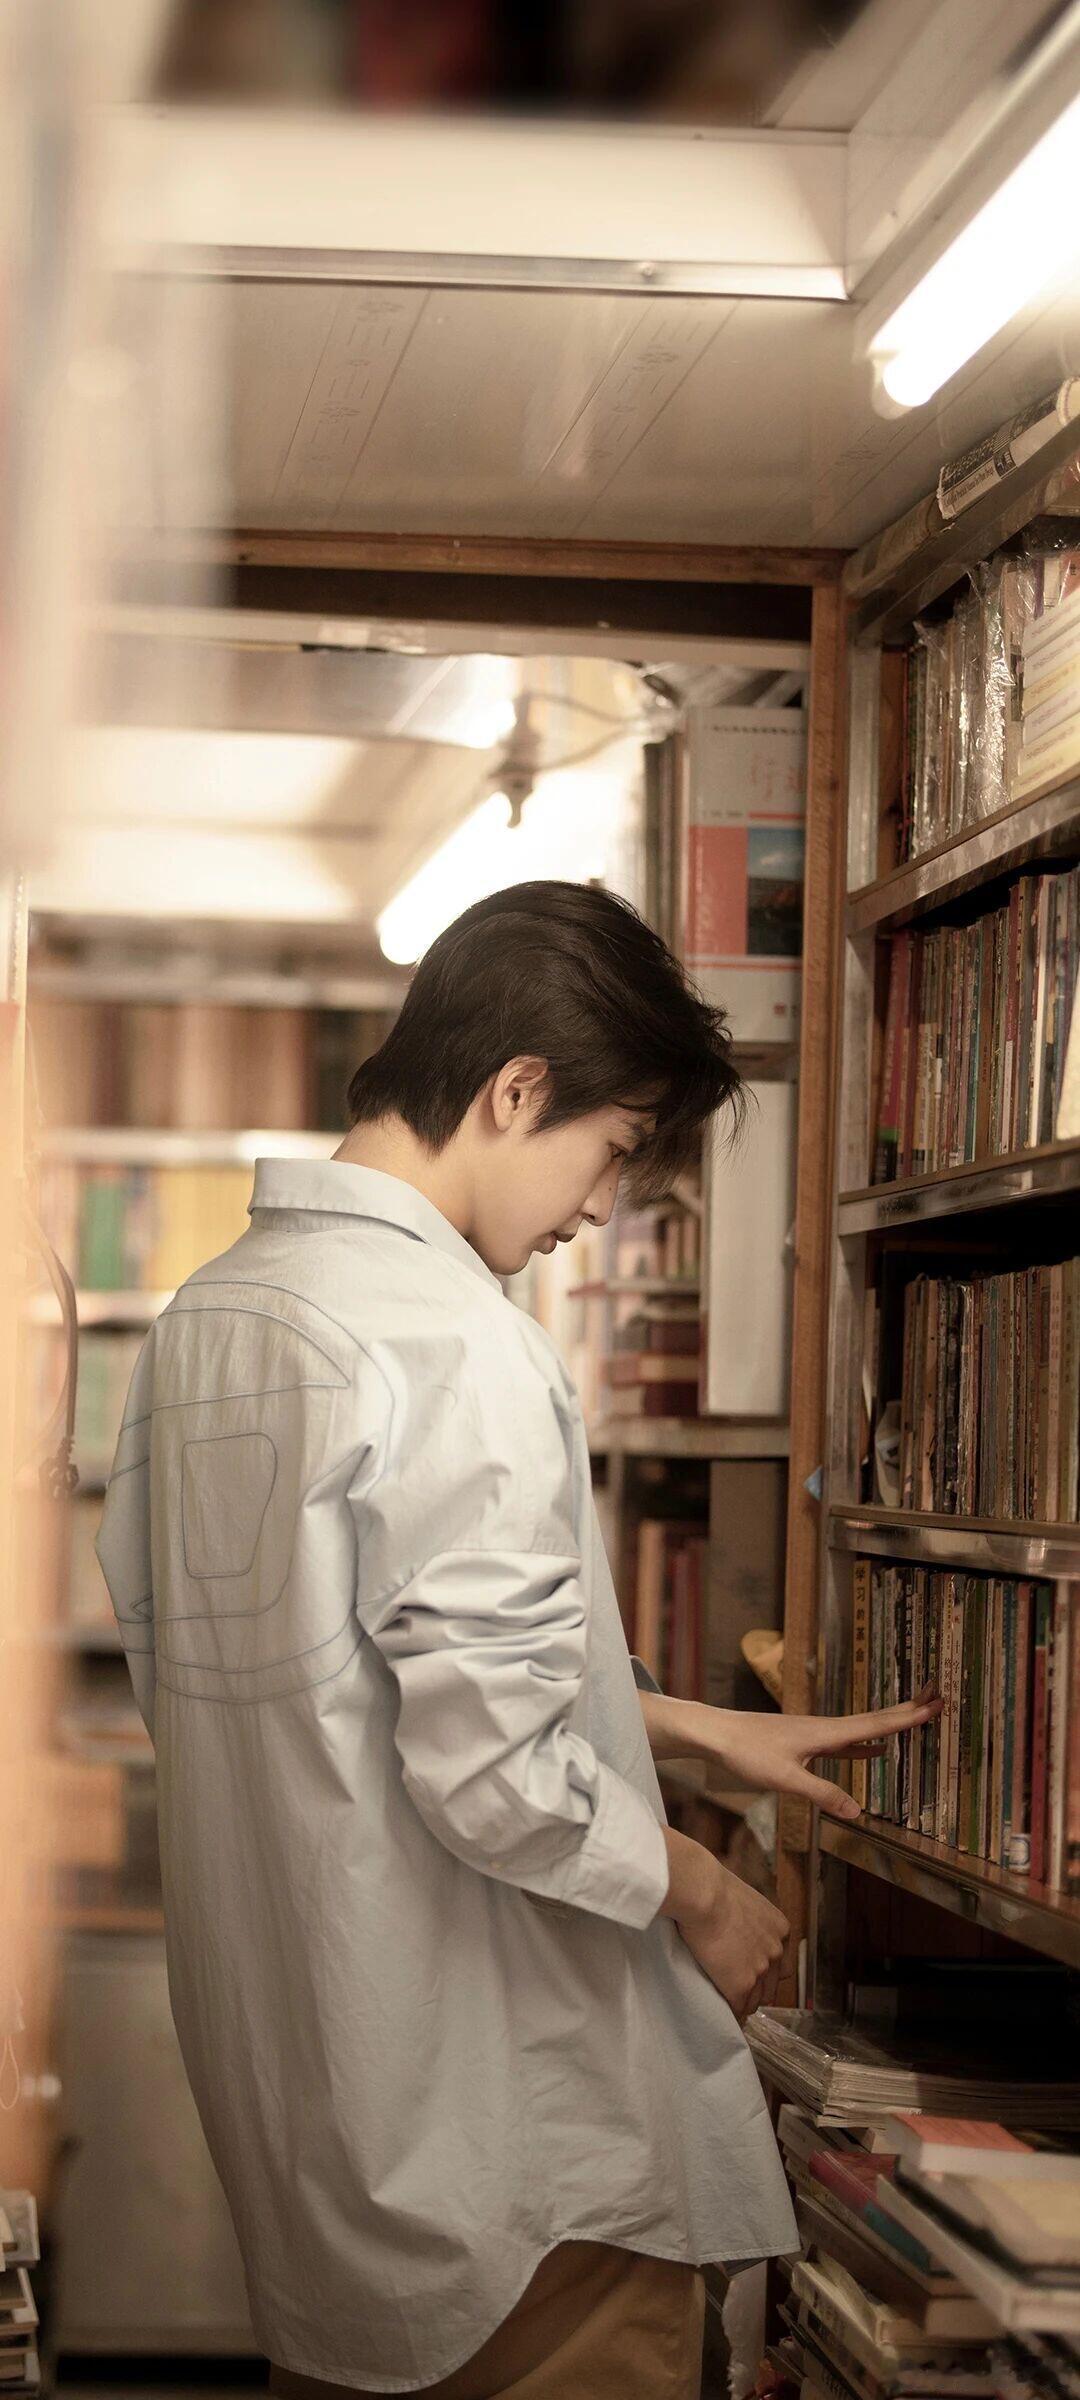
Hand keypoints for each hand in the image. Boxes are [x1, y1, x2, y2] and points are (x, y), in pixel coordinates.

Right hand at [671, 1848, 787, 2021]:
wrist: (704, 1895)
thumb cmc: (714, 1887)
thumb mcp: (742, 1898)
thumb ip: (747, 1917)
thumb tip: (732, 1919)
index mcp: (780, 1929)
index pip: (781, 1960)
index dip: (765, 1968)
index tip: (751, 1971)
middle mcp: (776, 1952)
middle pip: (773, 1984)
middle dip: (758, 1988)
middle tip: (739, 1988)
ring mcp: (760, 1971)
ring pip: (757, 2000)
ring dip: (744, 2002)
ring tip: (728, 2004)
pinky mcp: (741, 1985)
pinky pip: (737, 2008)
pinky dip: (729, 2011)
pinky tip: (721, 2013)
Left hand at [672, 1684, 942, 1823]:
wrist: (716, 1734)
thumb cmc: (747, 1752)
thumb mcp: (786, 1778)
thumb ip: (821, 1794)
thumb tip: (858, 1812)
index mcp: (826, 1732)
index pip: (876, 1724)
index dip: (907, 1717)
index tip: (935, 1704)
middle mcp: (825, 1728)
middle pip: (874, 1720)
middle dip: (906, 1712)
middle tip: (937, 1699)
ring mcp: (815, 1734)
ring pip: (861, 1729)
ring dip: (888, 1725)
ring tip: (914, 1719)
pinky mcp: (804, 1742)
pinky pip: (845, 1742)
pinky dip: (864, 1744)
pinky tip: (875, 1750)